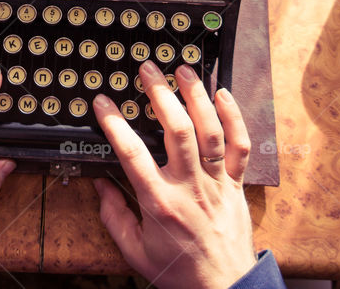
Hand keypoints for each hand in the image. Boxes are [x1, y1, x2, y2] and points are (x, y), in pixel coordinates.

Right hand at [92, 60, 255, 288]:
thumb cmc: (178, 272)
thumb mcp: (134, 251)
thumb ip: (113, 216)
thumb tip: (99, 184)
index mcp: (159, 203)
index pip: (131, 154)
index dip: (114, 123)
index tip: (103, 102)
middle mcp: (189, 187)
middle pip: (176, 130)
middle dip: (160, 94)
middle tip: (147, 69)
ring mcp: (216, 184)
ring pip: (210, 131)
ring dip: (196, 96)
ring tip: (183, 70)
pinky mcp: (237, 185)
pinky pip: (240, 146)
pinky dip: (234, 117)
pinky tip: (223, 94)